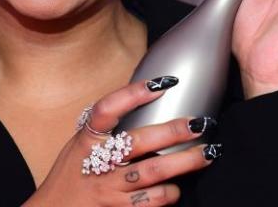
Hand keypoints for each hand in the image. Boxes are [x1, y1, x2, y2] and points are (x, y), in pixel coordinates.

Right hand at [24, 77, 219, 206]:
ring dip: (185, 162)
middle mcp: (97, 164)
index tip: (162, 83)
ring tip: (206, 154)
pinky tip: (176, 188)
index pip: (107, 110)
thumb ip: (105, 131)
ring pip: (154, 173)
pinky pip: (152, 202)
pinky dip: (169, 194)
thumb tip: (144, 102)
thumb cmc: (71, 178)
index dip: (134, 93)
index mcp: (86, 141)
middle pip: (140, 142)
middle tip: (201, 123)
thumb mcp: (79, 148)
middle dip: (175, 130)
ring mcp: (108, 190)